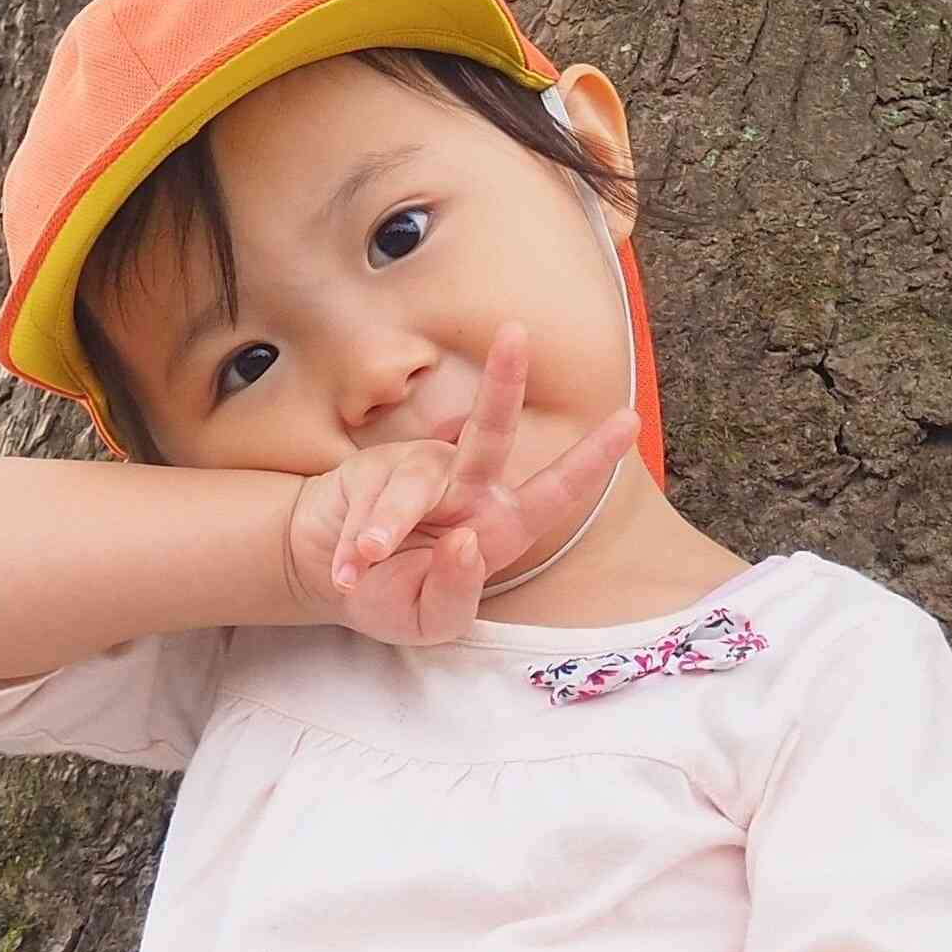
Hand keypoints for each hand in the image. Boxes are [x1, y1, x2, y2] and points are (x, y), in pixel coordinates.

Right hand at [283, 323, 636, 645]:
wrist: (322, 576)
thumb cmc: (389, 597)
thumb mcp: (431, 619)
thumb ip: (455, 591)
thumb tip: (467, 542)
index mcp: (499, 528)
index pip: (554, 492)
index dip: (590, 459)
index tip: (628, 420)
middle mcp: (468, 490)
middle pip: (491, 432)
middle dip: (503, 382)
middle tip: (514, 333)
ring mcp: (422, 471)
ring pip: (411, 489)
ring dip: (385, 529)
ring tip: (364, 561)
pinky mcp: (375, 466)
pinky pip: (370, 501)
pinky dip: (354, 543)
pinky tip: (346, 570)